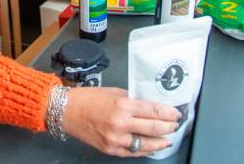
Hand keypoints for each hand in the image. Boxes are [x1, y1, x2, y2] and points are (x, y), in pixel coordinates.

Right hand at [62, 87, 180, 156]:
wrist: (67, 111)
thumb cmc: (88, 98)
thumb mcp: (114, 92)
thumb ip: (133, 99)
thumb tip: (151, 106)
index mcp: (123, 105)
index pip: (154, 111)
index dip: (169, 113)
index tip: (176, 113)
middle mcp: (121, 123)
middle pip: (154, 128)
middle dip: (169, 127)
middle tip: (176, 124)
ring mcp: (116, 139)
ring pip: (146, 144)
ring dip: (161, 141)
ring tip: (168, 138)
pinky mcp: (110, 149)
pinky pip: (133, 152)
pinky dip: (145, 149)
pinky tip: (152, 146)